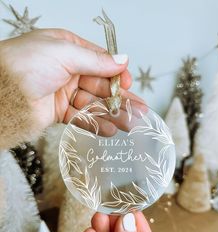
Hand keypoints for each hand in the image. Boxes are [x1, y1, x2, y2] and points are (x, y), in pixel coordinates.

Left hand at [0, 29, 144, 134]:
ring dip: (113, 115)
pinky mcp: (58, 112)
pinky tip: (111, 130)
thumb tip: (122, 60)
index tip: (129, 84)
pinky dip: (96, 124)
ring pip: (94, 104)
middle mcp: (68, 70)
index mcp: (69, 50)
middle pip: (101, 85)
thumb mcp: (65, 53)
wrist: (1, 94)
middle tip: (140, 110)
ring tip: (130, 124)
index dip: (117, 74)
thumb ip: (96, 60)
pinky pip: (82, 118)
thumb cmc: (26, 64)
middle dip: (121, 99)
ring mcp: (63, 92)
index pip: (101, 62)